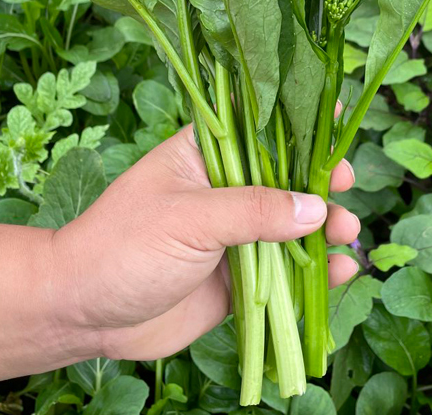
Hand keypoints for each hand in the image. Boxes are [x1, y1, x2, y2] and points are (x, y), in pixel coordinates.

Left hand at [54, 123, 359, 360]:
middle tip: (345, 183)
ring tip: (346, 232)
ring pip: (291, 226)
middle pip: (285, 177)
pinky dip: (314, 273)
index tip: (337, 117)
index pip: (258, 126)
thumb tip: (315, 208)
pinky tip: (340, 272)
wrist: (84, 314)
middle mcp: (225, 190)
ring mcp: (234, 235)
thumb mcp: (190, 218)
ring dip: (324, 227)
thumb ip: (254, 211)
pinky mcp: (239, 278)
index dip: (298, 121)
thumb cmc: (124, 246)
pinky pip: (285, 272)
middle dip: (319, 180)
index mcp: (206, 156)